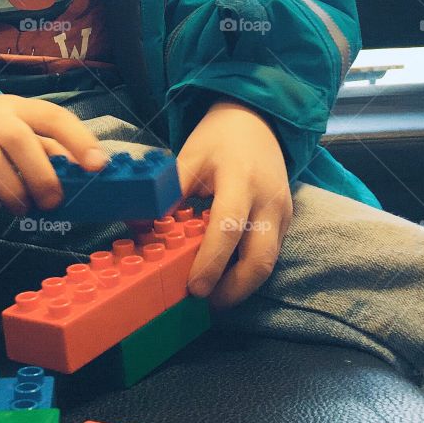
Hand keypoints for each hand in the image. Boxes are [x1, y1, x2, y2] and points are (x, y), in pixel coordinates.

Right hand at [0, 94, 108, 213]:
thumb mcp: (24, 137)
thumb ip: (51, 153)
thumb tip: (84, 174)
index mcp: (18, 107)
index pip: (52, 116)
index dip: (78, 139)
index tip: (97, 166)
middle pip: (16, 137)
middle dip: (40, 175)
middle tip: (52, 203)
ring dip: (10, 190)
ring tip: (21, 209)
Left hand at [176, 98, 291, 308]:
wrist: (258, 119)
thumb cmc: (219, 137)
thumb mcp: (189, 156)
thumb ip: (168, 192)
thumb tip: (136, 223)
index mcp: (241, 180)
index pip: (228, 227)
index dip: (212, 262)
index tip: (194, 287)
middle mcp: (268, 201)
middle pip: (261, 260)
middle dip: (234, 289)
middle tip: (205, 302)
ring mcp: (283, 212)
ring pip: (269, 263)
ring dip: (242, 284)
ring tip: (212, 295)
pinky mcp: (286, 220)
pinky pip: (270, 253)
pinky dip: (248, 269)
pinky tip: (226, 276)